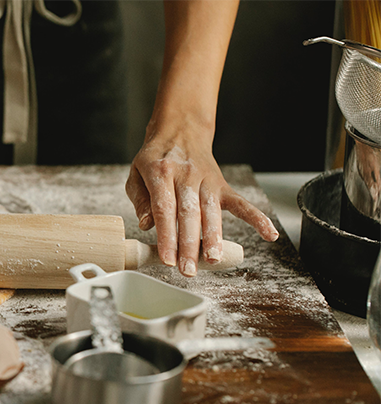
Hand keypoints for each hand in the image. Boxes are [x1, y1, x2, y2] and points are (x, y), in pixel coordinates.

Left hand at [126, 130, 278, 276]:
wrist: (179, 130)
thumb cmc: (155, 158)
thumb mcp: (137, 174)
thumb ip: (141, 200)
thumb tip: (147, 224)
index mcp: (161, 172)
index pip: (164, 209)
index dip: (166, 236)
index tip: (167, 259)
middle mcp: (186, 176)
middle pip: (188, 214)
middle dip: (188, 244)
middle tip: (187, 270)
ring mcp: (207, 180)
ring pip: (211, 212)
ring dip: (213, 237)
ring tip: (213, 259)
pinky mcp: (222, 185)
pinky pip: (241, 203)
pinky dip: (256, 218)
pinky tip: (269, 235)